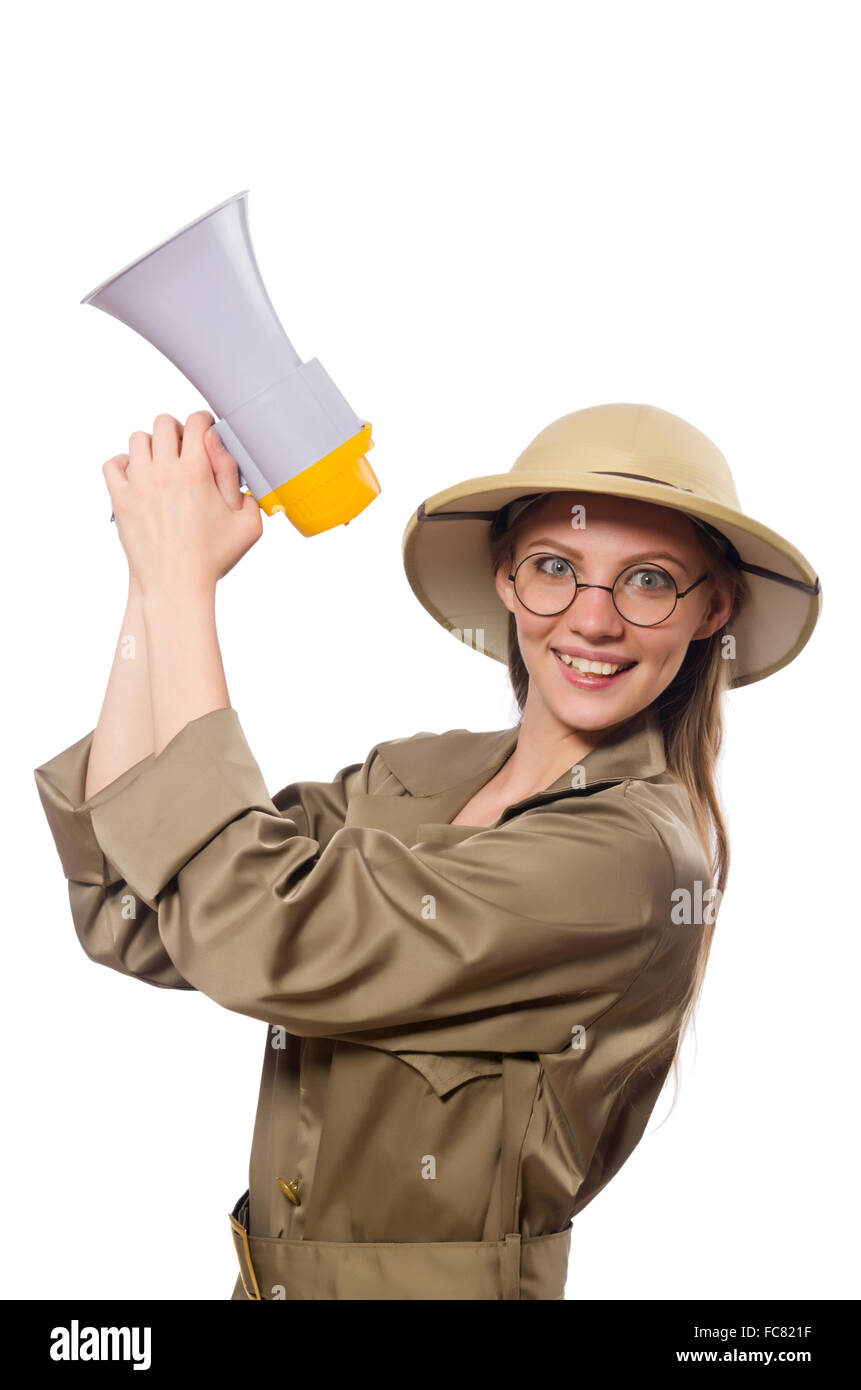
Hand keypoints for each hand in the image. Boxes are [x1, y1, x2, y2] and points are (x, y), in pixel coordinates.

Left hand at [103, 411, 262, 596]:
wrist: (176, 586)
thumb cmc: (214, 558)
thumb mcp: (247, 522)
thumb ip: (243, 483)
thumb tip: (226, 451)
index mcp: (197, 472)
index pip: (197, 422)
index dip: (205, 423)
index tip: (207, 434)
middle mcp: (164, 471)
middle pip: (165, 423)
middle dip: (178, 430)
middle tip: (186, 449)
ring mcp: (138, 483)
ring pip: (138, 438)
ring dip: (152, 445)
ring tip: (162, 463)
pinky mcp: (120, 499)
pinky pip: (113, 463)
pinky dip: (124, 463)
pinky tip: (139, 476)